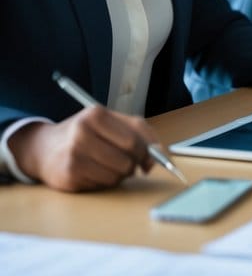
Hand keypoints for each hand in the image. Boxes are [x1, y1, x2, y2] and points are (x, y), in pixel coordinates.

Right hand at [7, 107, 160, 190]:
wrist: (44, 148)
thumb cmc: (86, 133)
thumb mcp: (111, 122)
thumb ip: (140, 133)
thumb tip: (159, 156)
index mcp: (95, 115)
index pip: (134, 140)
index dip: (147, 152)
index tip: (148, 156)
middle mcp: (81, 134)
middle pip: (127, 159)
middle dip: (135, 164)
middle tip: (130, 161)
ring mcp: (73, 156)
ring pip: (117, 175)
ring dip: (121, 174)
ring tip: (109, 164)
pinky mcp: (68, 177)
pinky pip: (104, 185)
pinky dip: (106, 181)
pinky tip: (95, 171)